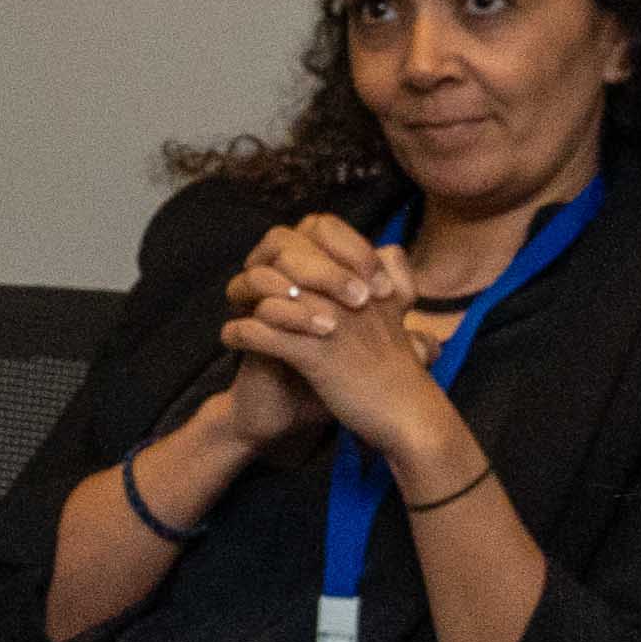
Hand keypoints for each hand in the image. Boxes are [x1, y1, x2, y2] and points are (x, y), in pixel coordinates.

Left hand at [210, 215, 452, 459]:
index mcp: (366, 276)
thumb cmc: (399, 365)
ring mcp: (331, 320)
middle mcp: (347, 292)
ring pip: (268, 292)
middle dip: (258, 268)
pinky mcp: (316, 355)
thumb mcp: (402, 311)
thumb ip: (396, 275)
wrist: (407, 414)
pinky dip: (240, 334)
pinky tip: (232, 339)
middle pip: (285, 255)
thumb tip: (388, 248)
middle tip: (244, 287)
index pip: (321, 227)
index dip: (290, 241)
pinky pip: (263, 333)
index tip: (273, 262)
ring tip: (234, 311)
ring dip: (242, 300)